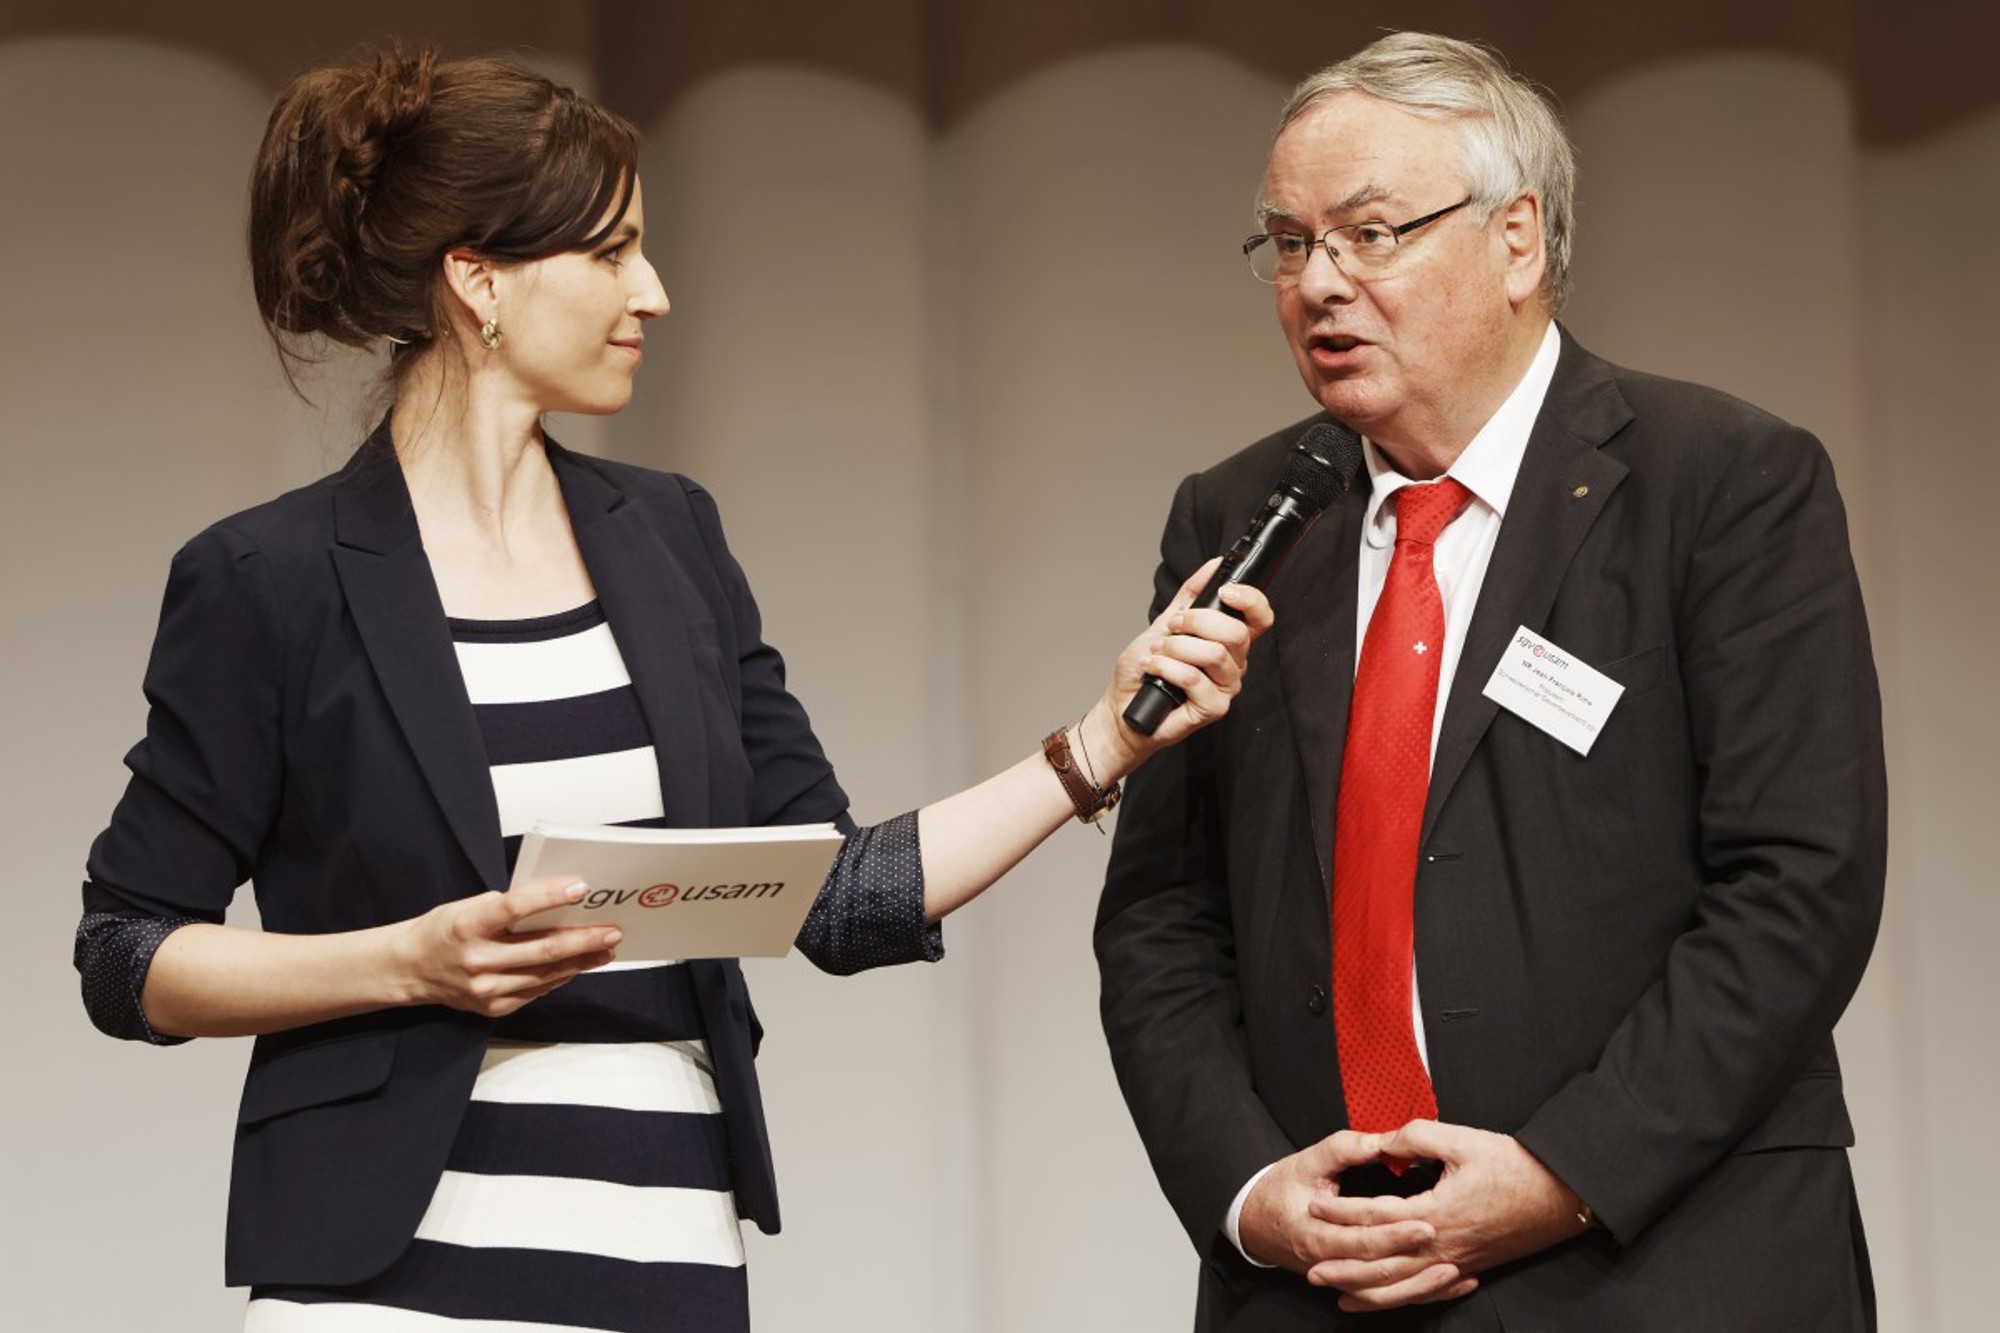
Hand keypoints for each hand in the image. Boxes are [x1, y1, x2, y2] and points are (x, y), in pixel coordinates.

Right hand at [393, 877, 620, 1016]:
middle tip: (611, 930)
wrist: (410, 969)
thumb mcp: (469, 907)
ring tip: (605, 948)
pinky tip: (578, 965)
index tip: (580, 888)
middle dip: (583, 939)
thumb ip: (508, 907)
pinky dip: (560, 976)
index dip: (550, 897)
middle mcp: (477, 960)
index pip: (515, 908)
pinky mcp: (493, 1007)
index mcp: (468, 925)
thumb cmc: (444, 931)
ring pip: (545, 974)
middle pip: (542, 950)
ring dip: (581, 961)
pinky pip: (536, 990)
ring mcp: (485, 988)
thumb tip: (555, 901)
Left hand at [1087, 558, 1274, 774]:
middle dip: (1196, 621)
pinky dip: (1166, 668)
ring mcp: (1226, 688)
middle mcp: (1234, 664)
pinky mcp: (1214, 709)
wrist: (1124, 706)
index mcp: (1230, 643)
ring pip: (1213, 653)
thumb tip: (1214, 565)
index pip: (1260, 618)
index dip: (1250, 600)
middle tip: (1171, 628)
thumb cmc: (1146, 670)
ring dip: (1176, 647)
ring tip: (1158, 653)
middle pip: (1235, 632)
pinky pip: (1193, 678)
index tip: (1225, 590)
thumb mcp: (1165, 622)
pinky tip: (1154, 670)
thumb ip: (1190, 595)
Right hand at [1236, 1132, 1469, 1304]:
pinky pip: (1388, 1295)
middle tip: (1449, 1246)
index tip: (1425, 1221)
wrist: (1256, 1222)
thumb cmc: (1282, 1190)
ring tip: (1458, 1273)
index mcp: (1314, 1234)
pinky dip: (1420, 1292)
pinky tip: (1448, 1286)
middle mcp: (1328, 1264)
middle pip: (1377, 1269)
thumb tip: (1379, 1141)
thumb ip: (1342, 1150)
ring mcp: (1340, 1277)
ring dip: (1424, 1286)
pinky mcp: (1352, 1282)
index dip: (1394, 1232)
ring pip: (1386, 1292)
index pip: (1361, 1239)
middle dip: (1415, 1259)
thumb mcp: (1306, 1162)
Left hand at [1307, 1120, 1589, 1312]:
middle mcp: (1442, 1244)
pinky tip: (1383, 1299)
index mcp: (1435, 1211)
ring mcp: (1456, 1261)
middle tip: (1310, 1267)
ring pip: (1403, 1285)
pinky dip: (1401, 1299)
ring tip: (1335, 1291)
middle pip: (1382, 1262)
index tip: (1315, 1207)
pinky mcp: (1468, 1268)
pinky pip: (1427, 1292)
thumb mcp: (1463, 1140)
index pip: (1376, 1215)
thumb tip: (1385, 1140)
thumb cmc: (1514, 1166)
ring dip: (1366, 1290)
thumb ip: (1417, 1136)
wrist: (1561, 1195)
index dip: (1343, 1212)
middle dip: (1344, 1265)